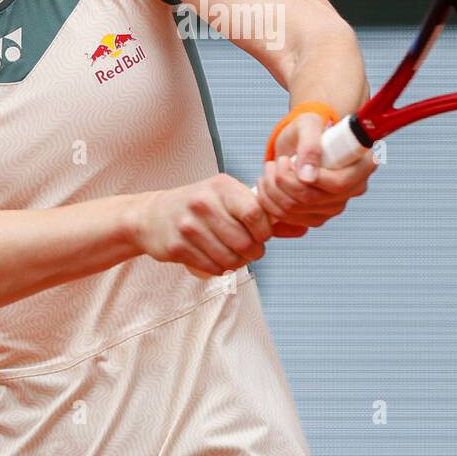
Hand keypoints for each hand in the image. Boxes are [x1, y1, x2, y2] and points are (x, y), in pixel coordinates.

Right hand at [131, 173, 272, 277]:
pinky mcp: (177, 246)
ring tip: (234, 255)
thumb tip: (302, 229)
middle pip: (245, 242)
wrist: (154, 215)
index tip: (262, 234)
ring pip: (230, 259)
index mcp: (221, 186)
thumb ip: (264, 214)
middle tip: (250, 250)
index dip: (265, 231)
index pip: (255, 214)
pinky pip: (213, 268)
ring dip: (238, 263)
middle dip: (254, 252)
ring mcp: (188, 226)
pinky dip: (220, 269)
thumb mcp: (229, 198)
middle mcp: (203, 203)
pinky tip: (217, 259)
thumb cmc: (201, 206)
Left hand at [257, 112, 375, 236]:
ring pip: (296, 210)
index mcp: (362, 164)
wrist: (299, 142)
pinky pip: (289, 219)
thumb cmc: (309, 129)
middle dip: (284, 180)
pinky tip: (268, 184)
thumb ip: (310, 145)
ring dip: (273, 190)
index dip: (311, 177)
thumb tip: (307, 176)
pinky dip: (270, 202)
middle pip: (313, 199)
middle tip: (276, 161)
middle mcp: (353, 189)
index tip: (288, 161)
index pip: (339, 184)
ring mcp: (335, 206)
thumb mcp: (308, 124)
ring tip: (269, 169)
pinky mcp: (317, 216)